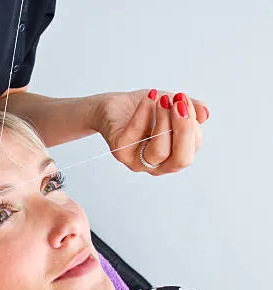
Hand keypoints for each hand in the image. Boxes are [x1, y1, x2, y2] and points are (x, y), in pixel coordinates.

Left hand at [93, 89, 208, 174]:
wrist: (114, 107)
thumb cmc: (145, 110)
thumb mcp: (172, 106)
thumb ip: (190, 110)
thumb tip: (205, 114)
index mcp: (173, 157)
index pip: (192, 149)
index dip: (192, 124)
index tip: (184, 100)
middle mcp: (156, 165)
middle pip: (180, 159)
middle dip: (185, 130)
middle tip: (180, 103)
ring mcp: (136, 161)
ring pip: (159, 150)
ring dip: (164, 121)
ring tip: (162, 99)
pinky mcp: (119, 150)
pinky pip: (135, 134)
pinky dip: (144, 112)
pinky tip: (150, 96)